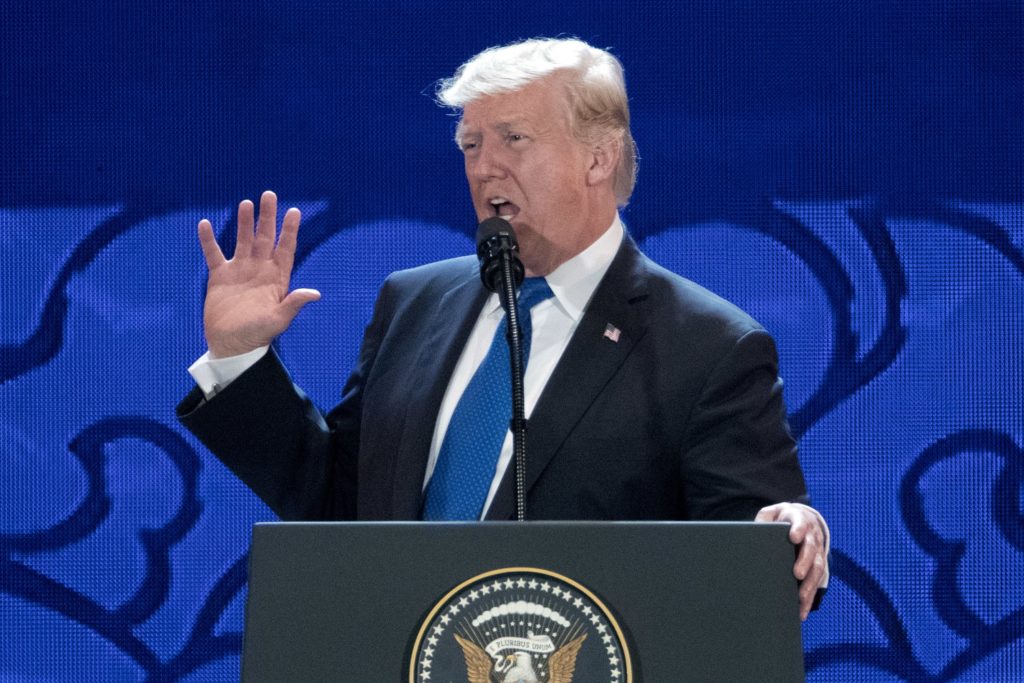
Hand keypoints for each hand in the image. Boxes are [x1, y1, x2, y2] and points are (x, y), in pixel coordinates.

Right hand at [198, 190, 320, 357]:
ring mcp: (239, 271)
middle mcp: (259, 270)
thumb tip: (314, 293)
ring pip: (242, 240)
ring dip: (244, 222)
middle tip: (269, 195)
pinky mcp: (220, 277)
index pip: (285, 249)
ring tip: (246, 203)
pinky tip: (204, 223)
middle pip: (265, 238)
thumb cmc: (258, 335)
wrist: (232, 345)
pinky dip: (208, 240)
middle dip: (267, 217)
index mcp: (276, 278)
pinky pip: (213, 254)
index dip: (289, 230)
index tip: (293, 211)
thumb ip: (294, 304)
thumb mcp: (278, 320)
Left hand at [755, 502, 828, 620]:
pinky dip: (810, 597)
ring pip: (818, 568)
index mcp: (800, 520)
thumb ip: (764, 519)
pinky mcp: (818, 565)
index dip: (799, 530)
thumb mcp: (772, 513)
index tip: (794, 537)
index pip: (801, 523)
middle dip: (805, 561)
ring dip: (810, 584)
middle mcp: (813, 536)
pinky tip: (802, 611)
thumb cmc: (782, 518)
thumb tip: (752, 532)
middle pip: (812, 548)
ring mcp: (818, 551)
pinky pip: (817, 583)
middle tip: (797, 574)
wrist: (802, 518)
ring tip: (801, 597)